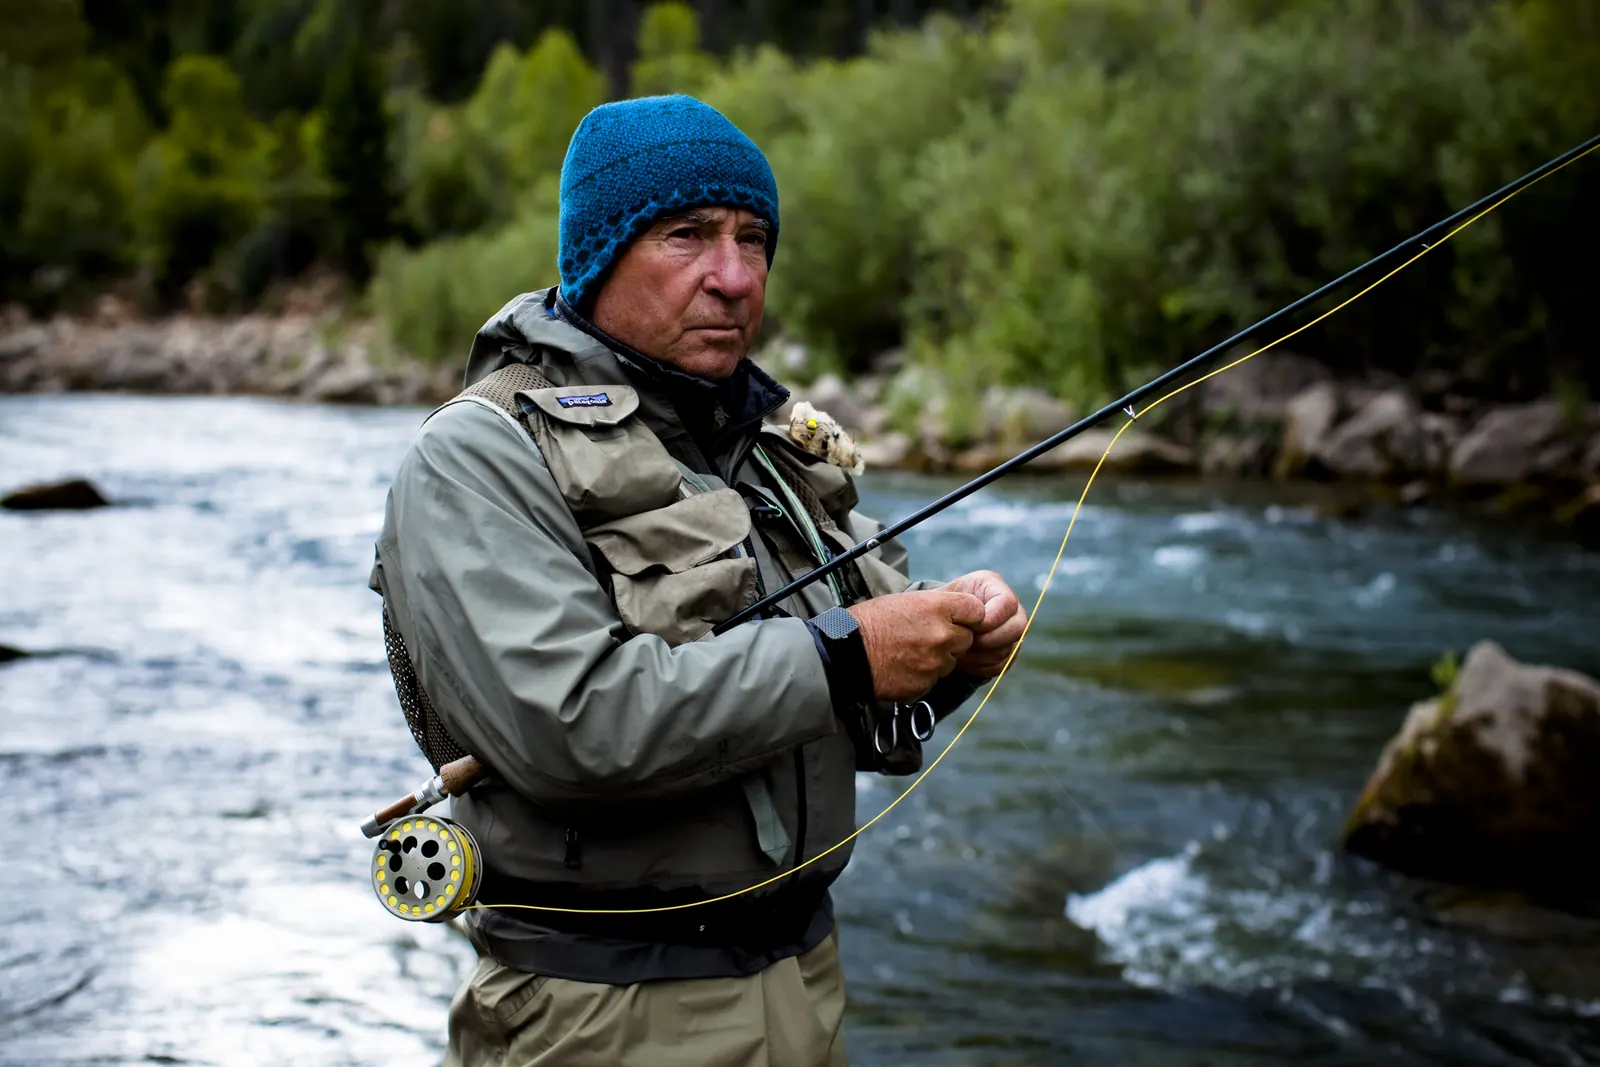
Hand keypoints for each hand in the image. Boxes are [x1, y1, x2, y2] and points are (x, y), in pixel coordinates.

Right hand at [847, 590, 984, 701]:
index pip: (976, 611)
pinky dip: (922, 676)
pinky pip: (934, 680)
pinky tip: (903, 667)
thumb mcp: (904, 601)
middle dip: (952, 640)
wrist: (847, 653)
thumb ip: (935, 608)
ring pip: (950, 662)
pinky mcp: (926, 684)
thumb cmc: (870, 622)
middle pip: (966, 639)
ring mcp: (935, 662)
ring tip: (910, 653)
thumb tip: (954, 613)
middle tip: (927, 638)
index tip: (959, 619)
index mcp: (937, 608)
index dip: (969, 616)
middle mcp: (941, 635)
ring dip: (937, 659)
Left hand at [940, 570, 1025, 677]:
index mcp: (994, 585)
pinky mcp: (1008, 651)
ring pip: (1009, 649)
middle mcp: (1011, 607)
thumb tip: (970, 625)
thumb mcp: (944, 598)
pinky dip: (982, 666)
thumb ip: (956, 605)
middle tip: (965, 643)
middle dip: (988, 640)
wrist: (941, 622)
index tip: (968, 626)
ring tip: (959, 653)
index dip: (990, 619)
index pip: (1007, 602)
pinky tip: (965, 661)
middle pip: (1018, 627)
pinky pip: (1002, 665)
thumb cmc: (942, 606)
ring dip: (981, 655)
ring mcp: (1012, 630)